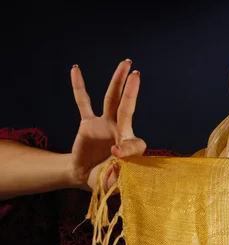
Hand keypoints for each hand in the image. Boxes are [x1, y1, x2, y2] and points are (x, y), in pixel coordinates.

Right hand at [68, 59, 145, 191]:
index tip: (116, 155)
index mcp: (131, 145)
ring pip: (111, 99)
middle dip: (131, 91)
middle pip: (127, 107)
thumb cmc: (105, 178)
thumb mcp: (112, 180)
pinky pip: (82, 102)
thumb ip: (117, 173)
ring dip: (117, 81)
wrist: (87, 175)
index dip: (126, 149)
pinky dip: (79, 87)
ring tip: (126, 63)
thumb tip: (116, 153)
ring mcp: (104, 124)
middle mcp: (120, 129)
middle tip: (136, 74)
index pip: (133, 143)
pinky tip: (76, 70)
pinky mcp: (88, 123)